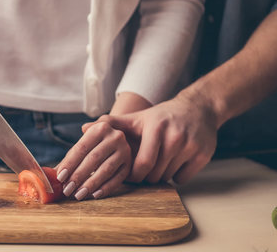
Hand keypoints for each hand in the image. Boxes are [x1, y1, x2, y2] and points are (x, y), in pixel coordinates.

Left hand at [55, 121, 131, 200]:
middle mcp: (115, 136)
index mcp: (101, 127)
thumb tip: (52, 172)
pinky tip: (94, 195)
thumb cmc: (96, 142)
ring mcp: (125, 150)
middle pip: (93, 159)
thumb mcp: (86, 140)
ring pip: (105, 170)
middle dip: (78, 176)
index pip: (82, 147)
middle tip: (67, 189)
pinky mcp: (130, 164)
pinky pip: (117, 179)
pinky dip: (105, 188)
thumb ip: (72, 153)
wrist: (122, 137)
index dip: (70, 163)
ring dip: (90, 184)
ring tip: (78, 194)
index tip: (60, 177)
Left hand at [83, 92, 217, 184]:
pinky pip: (183, 179)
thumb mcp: (137, 118)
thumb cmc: (162, 116)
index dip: (134, 174)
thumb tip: (83, 128)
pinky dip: (176, 176)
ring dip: (160, 175)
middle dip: (146, 176)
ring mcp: (191, 146)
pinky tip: (175, 162)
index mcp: (155, 128)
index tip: (131, 173)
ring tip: (159, 162)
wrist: (197, 108)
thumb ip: (111, 124)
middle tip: (145, 168)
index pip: (142, 164)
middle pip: (155, 174)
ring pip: (168, 177)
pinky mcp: (203, 154)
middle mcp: (174, 136)